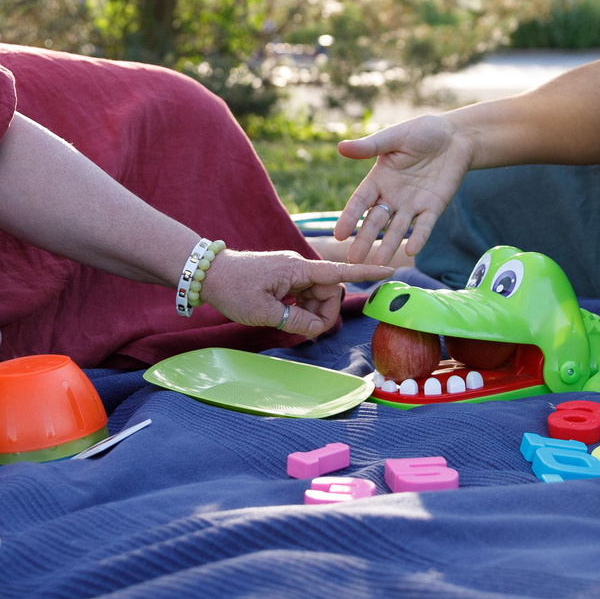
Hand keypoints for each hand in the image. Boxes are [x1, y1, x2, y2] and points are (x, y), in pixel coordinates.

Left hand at [198, 250, 395, 338]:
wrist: (209, 273)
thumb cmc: (234, 289)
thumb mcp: (264, 312)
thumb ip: (296, 321)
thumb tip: (317, 327)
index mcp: (299, 270)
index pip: (340, 271)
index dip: (365, 273)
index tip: (389, 269)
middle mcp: (300, 268)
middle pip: (330, 291)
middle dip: (325, 312)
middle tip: (305, 330)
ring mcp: (292, 274)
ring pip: (318, 296)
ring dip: (312, 313)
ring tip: (289, 323)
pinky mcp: (284, 280)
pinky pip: (304, 295)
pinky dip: (301, 309)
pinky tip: (287, 317)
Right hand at [332, 114, 474, 263]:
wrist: (455, 137)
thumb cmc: (422, 132)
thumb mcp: (395, 136)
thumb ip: (371, 146)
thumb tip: (341, 147)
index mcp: (379, 179)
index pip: (360, 202)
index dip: (350, 217)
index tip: (339, 234)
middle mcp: (392, 195)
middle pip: (375, 221)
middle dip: (364, 240)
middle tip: (354, 261)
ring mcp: (412, 204)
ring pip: (397, 228)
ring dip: (387, 245)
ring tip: (377, 265)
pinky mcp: (433, 207)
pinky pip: (424, 225)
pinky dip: (418, 237)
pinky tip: (412, 251)